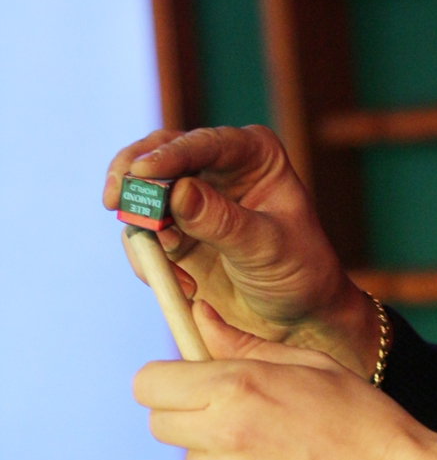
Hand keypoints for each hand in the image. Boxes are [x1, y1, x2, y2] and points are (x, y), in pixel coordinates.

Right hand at [104, 125, 378, 375]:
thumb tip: (178, 191)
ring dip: (142, 227)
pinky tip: (186, 286)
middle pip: (160, 154)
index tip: (141, 171)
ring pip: (143, 195)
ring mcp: (191, 199)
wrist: (296, 316)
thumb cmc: (298, 271)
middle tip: (115, 199)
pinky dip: (150, 260)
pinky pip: (142, 237)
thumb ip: (223, 221)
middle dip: (133, 175)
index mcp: (253, 154)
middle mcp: (218, 167)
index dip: (171, 154)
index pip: (206, 143)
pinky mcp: (173, 232)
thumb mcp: (267, 247)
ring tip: (167, 260)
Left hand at [133, 304, 436, 459]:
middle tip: (237, 420)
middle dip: (189, 420)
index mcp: (238, 388)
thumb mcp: (310, 366)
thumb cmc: (363, 419)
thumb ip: (244, 344)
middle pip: (162, 427)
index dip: (164, 383)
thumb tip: (198, 315)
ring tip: (284, 457)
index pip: (150, 384)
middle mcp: (225, 436)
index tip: (182, 386)